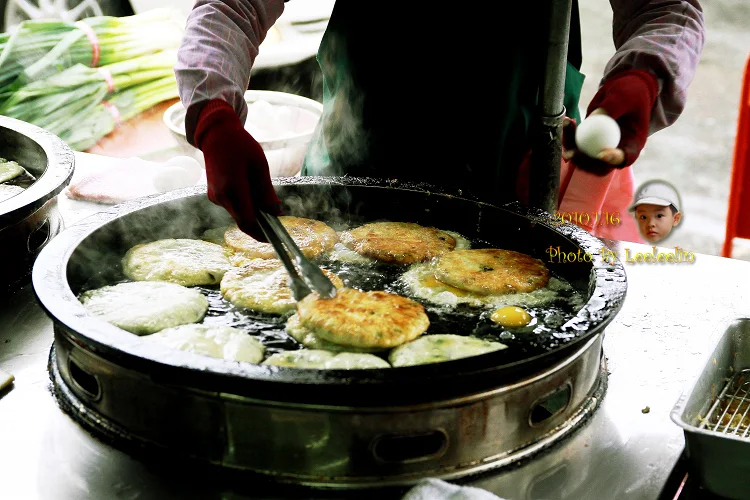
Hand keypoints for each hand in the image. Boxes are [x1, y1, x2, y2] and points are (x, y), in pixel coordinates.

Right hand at [194, 99, 281, 241]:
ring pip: (238, 214)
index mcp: (232, 189)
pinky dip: (246, 206)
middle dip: (260, 225)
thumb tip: (277, 213)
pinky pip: (233, 207)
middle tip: (277, 223)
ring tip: (267, 204)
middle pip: (242, 221)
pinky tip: (254, 195)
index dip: (261, 233)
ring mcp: (215, 197)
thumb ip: (267, 192)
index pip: (247, 221)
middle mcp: (221, 197)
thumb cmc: (240, 146)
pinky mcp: (215, 195)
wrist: (216, 134)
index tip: (274, 238)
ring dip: (253, 214)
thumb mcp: (260, 167)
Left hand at [562, 69, 658, 173]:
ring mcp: (602, 147)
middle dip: (584, 161)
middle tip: (572, 152)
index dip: (613, 160)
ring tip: (568, 126)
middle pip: (600, 164)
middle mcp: (617, 149)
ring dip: (572, 147)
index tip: (601, 155)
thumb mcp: (626, 96)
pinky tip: (566, 122)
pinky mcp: (589, 140)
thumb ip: (613, 107)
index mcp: (633, 143)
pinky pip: (577, 144)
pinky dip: (570, 135)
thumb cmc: (631, 91)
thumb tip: (594, 118)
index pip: (625, 157)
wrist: (624, 88)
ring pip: (584, 157)